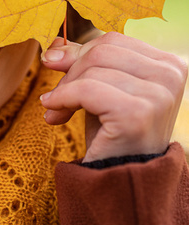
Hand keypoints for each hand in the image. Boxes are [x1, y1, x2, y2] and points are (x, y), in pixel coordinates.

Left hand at [40, 32, 187, 162]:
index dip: (79, 57)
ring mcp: (159, 94)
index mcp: (170, 64)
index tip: (61, 78)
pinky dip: (62, 99)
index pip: (113, 41)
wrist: (120, 183)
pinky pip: (86, 90)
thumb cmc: (113, 135)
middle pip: (102, 50)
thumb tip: (52, 48)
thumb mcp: (101, 89)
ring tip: (57, 112)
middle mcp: (172, 75)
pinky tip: (54, 115)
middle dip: (71, 72)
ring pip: (92, 67)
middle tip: (55, 98)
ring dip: (64, 90)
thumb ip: (84, 62)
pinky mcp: (138, 113)